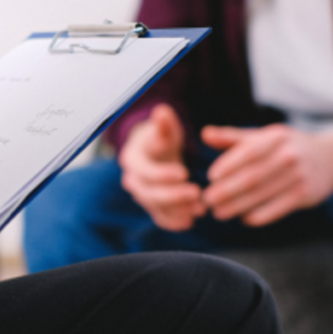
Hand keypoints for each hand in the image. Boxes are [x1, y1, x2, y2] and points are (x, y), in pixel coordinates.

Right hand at [117, 103, 205, 230]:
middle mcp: (133, 181)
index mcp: (132, 160)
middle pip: (149, 194)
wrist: (156, 153)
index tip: (184, 173)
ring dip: (178, 210)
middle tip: (197, 193)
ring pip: (156, 208)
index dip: (162, 174)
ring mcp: (142, 196)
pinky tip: (192, 221)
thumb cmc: (160, 137)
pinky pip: (161, 218)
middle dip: (173, 196)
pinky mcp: (153, 207)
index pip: (144, 171)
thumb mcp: (164, 129)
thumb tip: (162, 112)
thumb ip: (164, 124)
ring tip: (200, 208)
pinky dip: (175, 222)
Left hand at [201, 124, 332, 226]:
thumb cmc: (288, 146)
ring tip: (219, 213)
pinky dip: (260, 215)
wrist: (330, 158)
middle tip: (207, 201)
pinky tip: (244, 219)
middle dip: (227, 190)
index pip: (249, 151)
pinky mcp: (305, 195)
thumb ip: (233, 137)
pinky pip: (278, 208)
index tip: (211, 177)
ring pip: (263, 194)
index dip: (229, 165)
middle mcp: (289, 155)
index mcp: (276, 137)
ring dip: (238, 206)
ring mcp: (299, 176)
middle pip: (253, 176)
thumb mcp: (264, 136)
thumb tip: (204, 134)